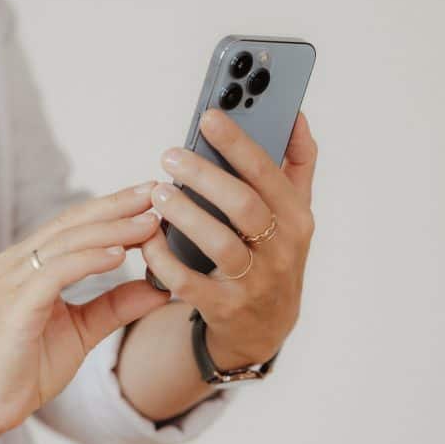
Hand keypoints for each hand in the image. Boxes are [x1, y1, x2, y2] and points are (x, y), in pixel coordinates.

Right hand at [0, 183, 170, 440]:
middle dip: (116, 206)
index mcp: (26, 264)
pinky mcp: (13, 305)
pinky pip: (55, 273)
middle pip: (71, 223)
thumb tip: (160, 288)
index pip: (73, 224)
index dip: (112, 208)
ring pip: (66, 243)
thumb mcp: (82, 331)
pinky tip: (119, 256)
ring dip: (112, 230)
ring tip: (149, 223)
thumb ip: (115, 306)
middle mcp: (13, 264)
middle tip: (155, 193)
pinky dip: (89, 261)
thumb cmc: (27, 368)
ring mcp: (9, 281)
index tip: (150, 197)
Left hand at [142, 109, 317, 368]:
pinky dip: (164, 258)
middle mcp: (280, 250)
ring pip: (219, 243)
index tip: (208, 117)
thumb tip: (295, 116)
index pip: (268, 173)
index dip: (238, 144)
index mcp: (296, 218)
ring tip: (158, 193)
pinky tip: (148, 237)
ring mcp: (253, 282)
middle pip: (244, 206)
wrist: (264, 327)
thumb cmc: (273, 254)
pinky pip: (188, 282)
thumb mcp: (294, 213)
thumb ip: (297, 164)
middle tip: (170, 156)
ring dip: (185, 214)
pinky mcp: (224, 308)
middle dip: (204, 176)